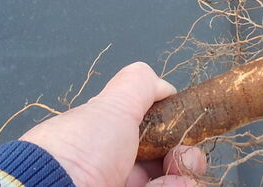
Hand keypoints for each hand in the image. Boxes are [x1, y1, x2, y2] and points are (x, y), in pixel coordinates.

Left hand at [19, 62, 205, 186]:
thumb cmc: (78, 152)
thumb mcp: (112, 105)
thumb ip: (139, 86)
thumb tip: (165, 86)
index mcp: (105, 140)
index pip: (149, 135)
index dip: (171, 129)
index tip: (182, 127)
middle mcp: (113, 168)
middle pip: (163, 161)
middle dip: (184, 153)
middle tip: (185, 155)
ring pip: (169, 181)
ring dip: (183, 172)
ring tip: (180, 171)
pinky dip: (176, 186)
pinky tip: (176, 184)